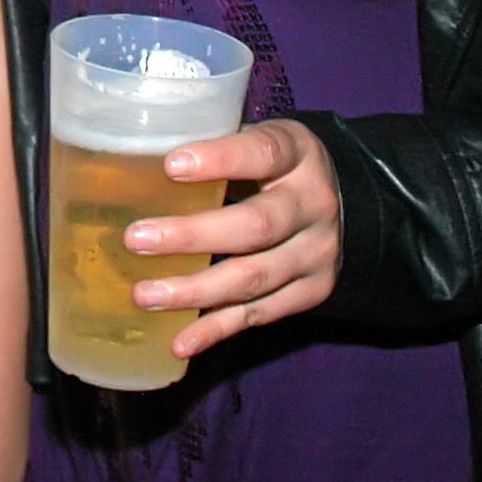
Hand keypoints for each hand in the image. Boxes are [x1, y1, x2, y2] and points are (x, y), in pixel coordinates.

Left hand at [125, 119, 339, 358]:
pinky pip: (259, 314)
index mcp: (298, 154)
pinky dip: (216, 330)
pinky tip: (179, 341)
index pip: (263, 153)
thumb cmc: (276, 165)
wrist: (349, 202)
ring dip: (196, 291)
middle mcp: (313, 206)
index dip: (219, 159)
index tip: (171, 166)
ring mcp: (316, 254)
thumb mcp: (260, 140)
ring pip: (254, 277)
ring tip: (145, 295)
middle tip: (137, 239)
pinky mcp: (311, 292)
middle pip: (255, 226)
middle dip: (193, 236)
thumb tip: (132, 154)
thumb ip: (216, 146)